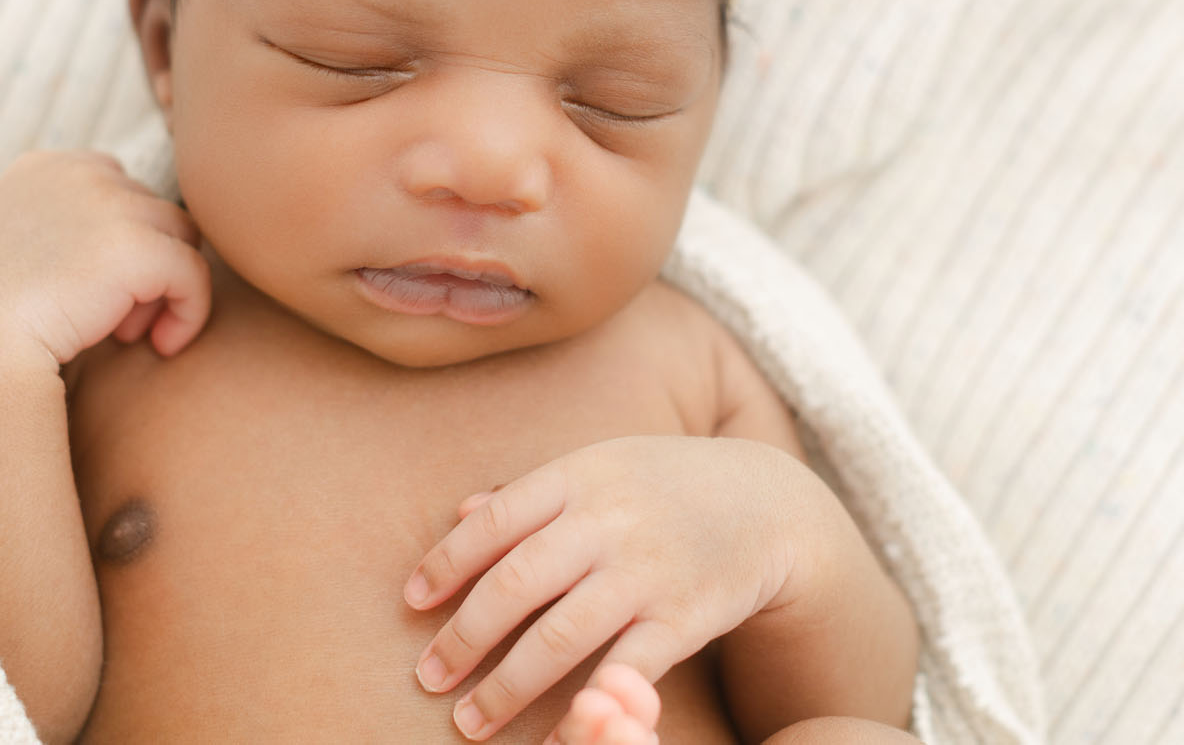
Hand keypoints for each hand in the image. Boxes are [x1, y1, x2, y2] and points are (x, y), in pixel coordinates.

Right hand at [0, 148, 210, 367]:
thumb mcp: (17, 251)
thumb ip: (69, 228)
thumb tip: (140, 240)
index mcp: (42, 168)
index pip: (116, 187)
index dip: (119, 241)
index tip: (94, 290)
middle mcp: (77, 172)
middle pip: (153, 210)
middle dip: (142, 266)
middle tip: (114, 320)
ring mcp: (109, 204)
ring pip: (180, 237)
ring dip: (162, 287)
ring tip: (125, 331)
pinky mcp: (136, 246)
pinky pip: (195, 274)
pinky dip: (189, 311)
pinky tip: (162, 345)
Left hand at [403, 435, 833, 740]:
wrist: (771, 503)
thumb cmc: (669, 486)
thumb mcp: (603, 467)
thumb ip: (534, 493)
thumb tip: (460, 514)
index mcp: (581, 475)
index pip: (495, 521)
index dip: (446, 562)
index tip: (412, 603)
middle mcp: (609, 520)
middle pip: (516, 583)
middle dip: (464, 636)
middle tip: (428, 677)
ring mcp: (647, 570)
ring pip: (559, 636)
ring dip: (506, 685)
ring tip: (470, 720)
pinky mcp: (684, 617)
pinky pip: (623, 673)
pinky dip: (583, 709)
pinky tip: (553, 736)